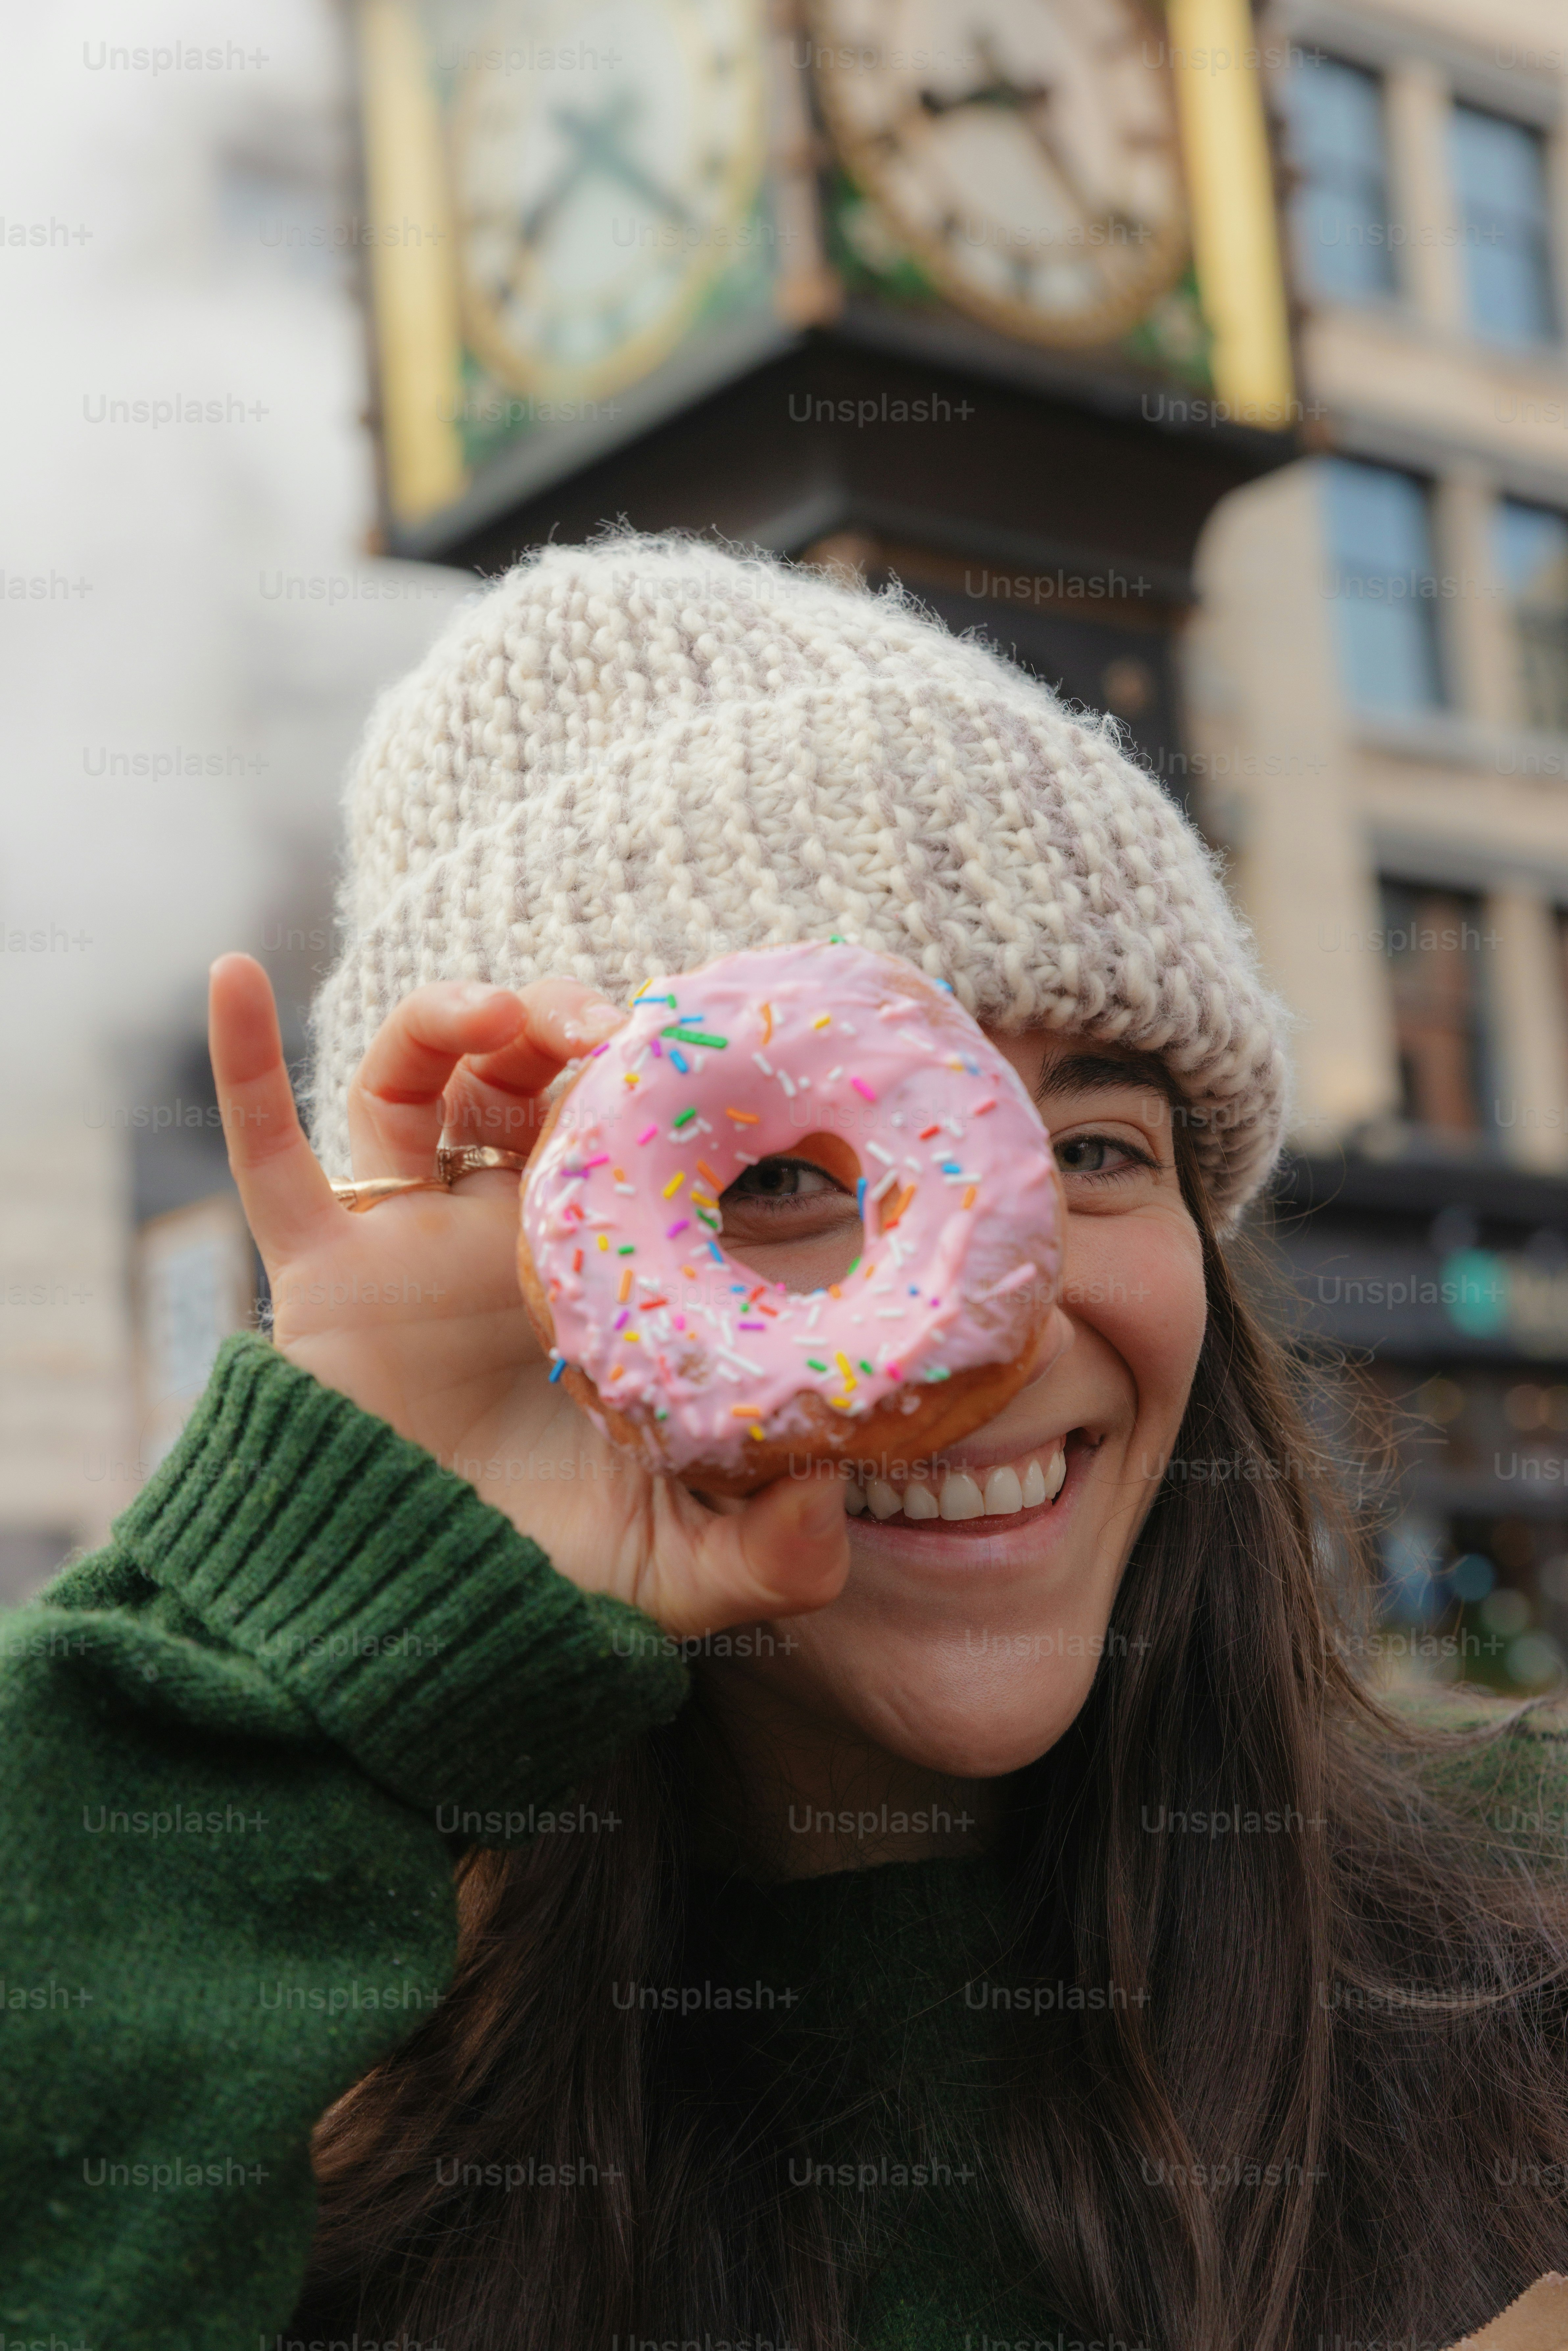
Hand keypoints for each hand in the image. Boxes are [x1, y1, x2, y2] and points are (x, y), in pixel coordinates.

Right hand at [207, 955, 849, 1638]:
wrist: (411, 1619)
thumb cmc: (549, 1579)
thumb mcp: (683, 1567)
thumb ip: (775, 1552)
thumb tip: (835, 1501)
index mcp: (595, 1265)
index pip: (629, 1130)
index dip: (655, 1075)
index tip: (700, 1044)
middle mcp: (506, 1230)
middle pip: (527, 1076)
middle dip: (562, 1020)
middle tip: (604, 1028)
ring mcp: (410, 1241)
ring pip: (417, 1081)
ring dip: (453, 1017)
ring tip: (496, 1015)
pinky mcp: (322, 1270)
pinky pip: (269, 1149)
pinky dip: (247, 1065)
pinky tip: (236, 976)